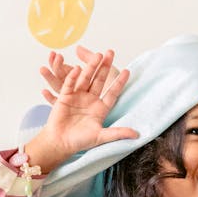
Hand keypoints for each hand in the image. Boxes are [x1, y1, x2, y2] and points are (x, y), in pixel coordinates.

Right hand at [25, 46, 138, 173]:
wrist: (60, 143)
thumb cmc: (80, 142)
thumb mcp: (102, 137)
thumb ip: (118, 133)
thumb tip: (138, 136)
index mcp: (101, 108)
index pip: (113, 92)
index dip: (119, 82)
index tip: (127, 70)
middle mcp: (90, 100)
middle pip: (99, 80)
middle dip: (105, 67)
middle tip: (110, 52)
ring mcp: (77, 97)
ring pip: (86, 79)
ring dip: (91, 67)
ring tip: (97, 55)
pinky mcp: (64, 97)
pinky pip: (70, 84)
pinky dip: (73, 77)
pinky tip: (77, 68)